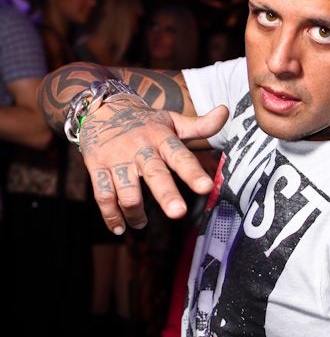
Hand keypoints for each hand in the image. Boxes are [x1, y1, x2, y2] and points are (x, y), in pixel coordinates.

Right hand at [79, 96, 227, 233]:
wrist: (101, 108)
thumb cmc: (144, 122)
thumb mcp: (172, 120)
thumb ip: (200, 125)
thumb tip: (225, 112)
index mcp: (161, 138)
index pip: (180, 155)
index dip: (193, 172)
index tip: (206, 187)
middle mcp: (140, 149)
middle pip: (155, 174)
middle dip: (166, 194)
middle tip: (178, 212)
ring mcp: (117, 159)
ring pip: (127, 191)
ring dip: (135, 213)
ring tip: (141, 223)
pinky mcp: (97, 167)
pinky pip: (103, 196)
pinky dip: (111, 216)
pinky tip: (121, 228)